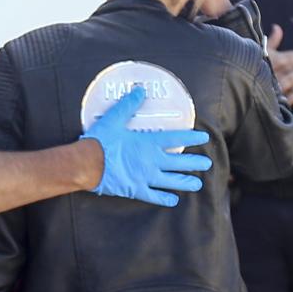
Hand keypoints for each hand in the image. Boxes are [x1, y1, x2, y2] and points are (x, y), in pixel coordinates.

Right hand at [82, 87, 212, 206]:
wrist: (85, 164)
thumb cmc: (100, 141)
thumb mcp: (114, 119)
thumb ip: (129, 105)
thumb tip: (140, 90)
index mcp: (148, 143)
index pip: (176, 139)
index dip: (192, 138)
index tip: (204, 138)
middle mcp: (151, 161)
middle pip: (179, 163)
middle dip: (195, 163)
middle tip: (207, 163)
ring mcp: (145, 177)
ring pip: (171, 181)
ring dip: (186, 182)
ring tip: (197, 184)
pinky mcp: (135, 189)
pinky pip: (154, 196)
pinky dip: (164, 199)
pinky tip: (173, 200)